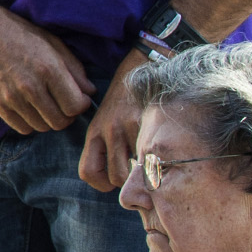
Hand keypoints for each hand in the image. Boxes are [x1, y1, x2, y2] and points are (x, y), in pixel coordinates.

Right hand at [0, 4, 93, 133]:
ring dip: (49, 119)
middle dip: (67, 115)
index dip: (81, 104)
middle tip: (64, 103)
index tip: (78, 97)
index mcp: (49, 69)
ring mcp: (12, 98)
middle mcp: (31, 87)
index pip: (75, 106)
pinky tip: (31, 108)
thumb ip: (75, 69)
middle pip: (60, 122)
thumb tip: (89, 92)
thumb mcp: (54, 44)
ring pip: (43, 127)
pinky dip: (31, 122)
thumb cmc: (22, 36)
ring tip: (47, 104)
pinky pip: (23, 128)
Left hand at [77, 48, 148, 191]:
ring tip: (152, 163)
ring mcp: (128, 128)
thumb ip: (107, 146)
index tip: (112, 180)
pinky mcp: (148, 123)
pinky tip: (163, 151)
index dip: (101, 183)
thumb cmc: (125, 100)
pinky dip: (160, 159)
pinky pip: (154, 154)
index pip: (88, 172)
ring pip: (136, 171)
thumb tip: (118, 180)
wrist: (142, 68)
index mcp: (95, 132)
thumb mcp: (106, 120)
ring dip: (145, 173)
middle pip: (116, 177)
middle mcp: (108, 131)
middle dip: (128, 181)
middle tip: (137, 172)